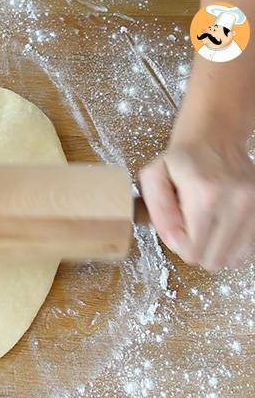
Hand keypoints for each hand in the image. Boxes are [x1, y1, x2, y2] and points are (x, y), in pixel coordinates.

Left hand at [140, 142, 254, 270]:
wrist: (215, 138)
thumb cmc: (181, 160)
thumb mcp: (154, 177)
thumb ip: (158, 211)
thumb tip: (173, 242)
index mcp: (205, 194)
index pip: (192, 250)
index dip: (179, 244)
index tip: (177, 227)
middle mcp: (236, 201)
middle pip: (213, 259)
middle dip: (197, 250)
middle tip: (190, 229)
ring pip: (233, 259)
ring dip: (216, 250)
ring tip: (207, 228)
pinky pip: (249, 249)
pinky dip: (233, 246)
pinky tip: (222, 228)